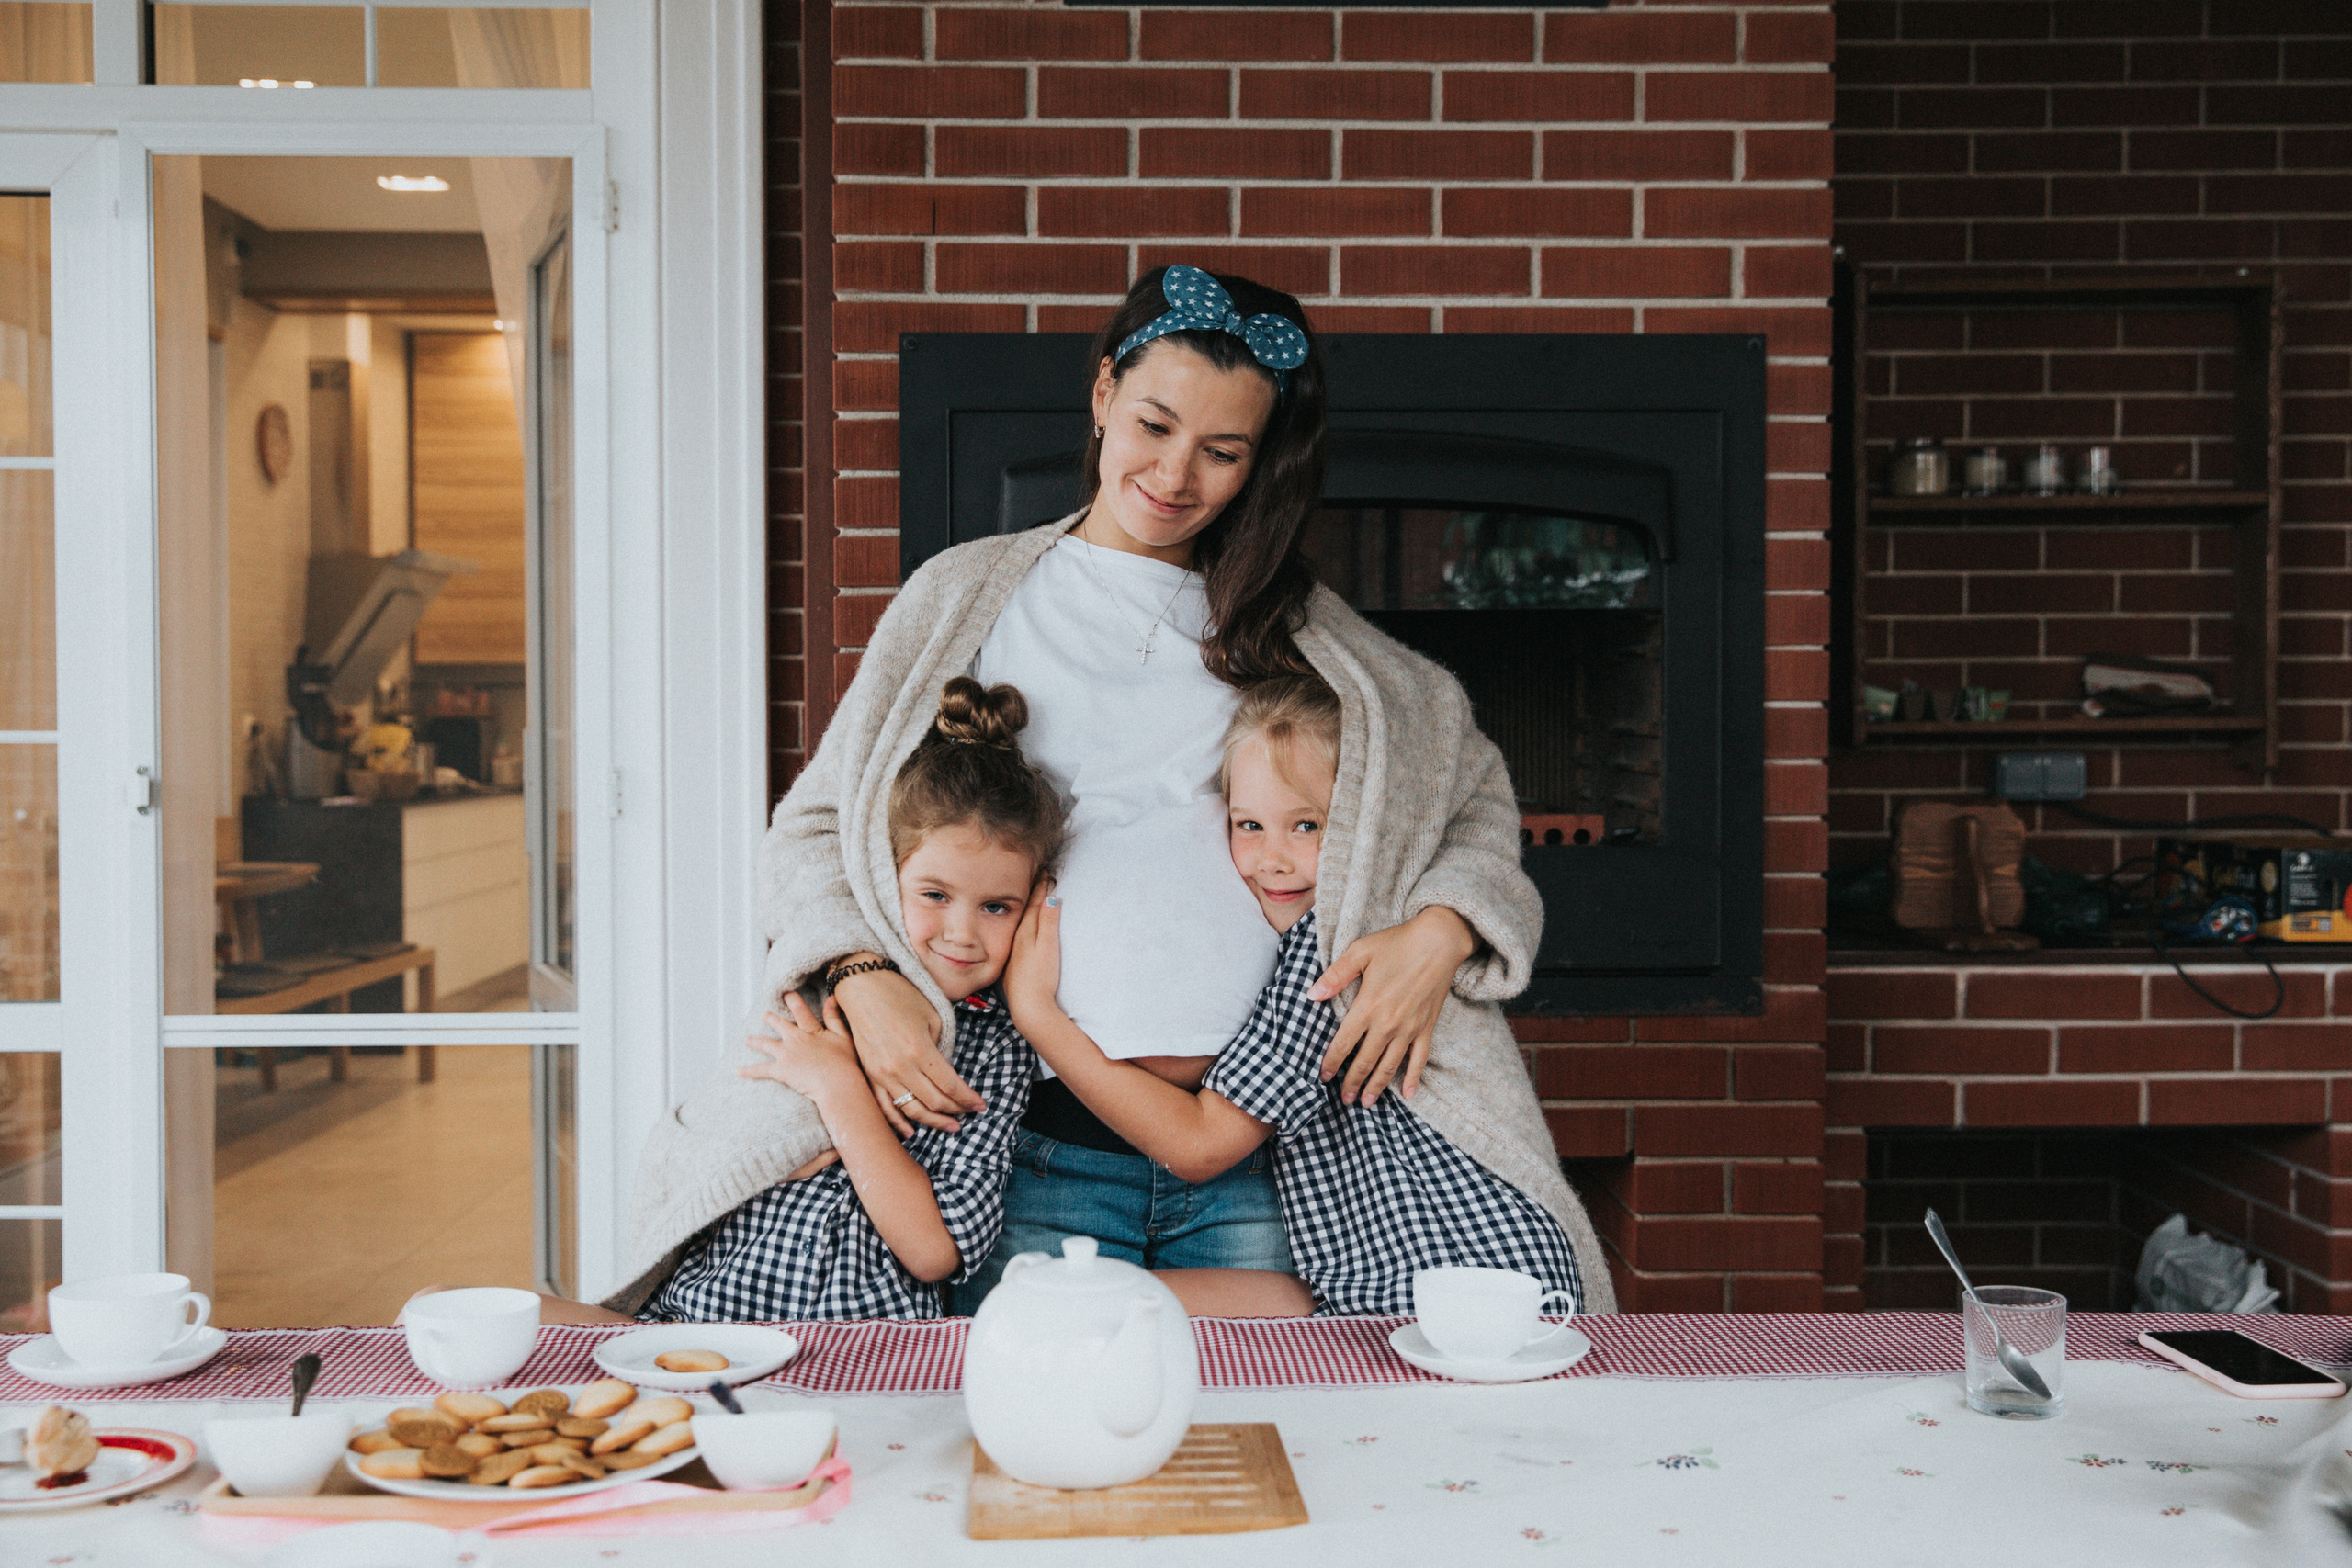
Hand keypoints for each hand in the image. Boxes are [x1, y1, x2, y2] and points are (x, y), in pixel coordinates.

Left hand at [737, 994, 862, 1102]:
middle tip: (764, 1015)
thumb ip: (834, 1018)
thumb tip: (831, 998)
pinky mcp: (780, 1070)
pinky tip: (737, 1071)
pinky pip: (760, 1070)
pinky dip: (748, 1071)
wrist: (836, 1083)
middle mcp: (795, 1039)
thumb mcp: (843, 1037)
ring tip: (747, 1040)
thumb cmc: (845, 1062)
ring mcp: (786, 1054)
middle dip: (770, 1018)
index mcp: (811, 1030)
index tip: (785, 993)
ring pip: (766, 1044)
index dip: (792, 1000)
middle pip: (779, 1024)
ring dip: (755, 1041)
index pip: (800, 1011)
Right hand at [830, 960, 981, 1135]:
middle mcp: (900, 1066)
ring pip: (911, 1110)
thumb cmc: (900, 995)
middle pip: (934, 1102)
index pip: (950, 1086)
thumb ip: (941, 1049)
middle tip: (969, 1114)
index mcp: (920, 1050)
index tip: (980, 1105)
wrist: (862, 986)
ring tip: (950, 1126)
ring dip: (933, 1122)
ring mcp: (881, 1073)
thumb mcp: (932, 1017)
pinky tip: (912, 1132)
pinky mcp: (868, 1074)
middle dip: (956, 1111)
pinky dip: (898, 1122)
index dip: (968, 1099)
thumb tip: (946, 1074)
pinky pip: (884, 1107)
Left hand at [1005, 886, 1064, 1027]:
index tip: (1046, 872)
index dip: (1041, 887)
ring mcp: (1015, 954)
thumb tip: (1052, 898)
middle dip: (1033, 895)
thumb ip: (1049, 923)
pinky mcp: (1015, 967)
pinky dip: (1024, 928)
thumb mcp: (1048, 947)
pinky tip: (1025, 932)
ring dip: (1028, 911)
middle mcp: (1017, 941)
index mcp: (1025, 933)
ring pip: (1021, 925)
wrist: (1028, 1008)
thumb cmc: (1040, 978)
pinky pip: (1019, 938)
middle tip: (1040, 878)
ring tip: (1033, 900)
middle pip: (1026, 912)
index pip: (1033, 904)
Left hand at [1308, 906, 1476, 1104]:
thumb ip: (1335, 976)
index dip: (1331, 1063)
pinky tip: (1408, 1094)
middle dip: (1351, 1082)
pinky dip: (1414, 1079)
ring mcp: (1409, 1029)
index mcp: (1367, 1006)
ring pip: (1389, 1066)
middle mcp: (1388, 1024)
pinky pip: (1419, 1060)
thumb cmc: (1397, 944)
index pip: (1343, 1044)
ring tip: (1365, 1102)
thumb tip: (1311, 995)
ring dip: (1376, 1086)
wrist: (1438, 942)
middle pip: (1365, 1061)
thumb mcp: (1360, 952)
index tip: (1323, 1076)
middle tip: (1343, 1098)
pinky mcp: (1426, 1028)